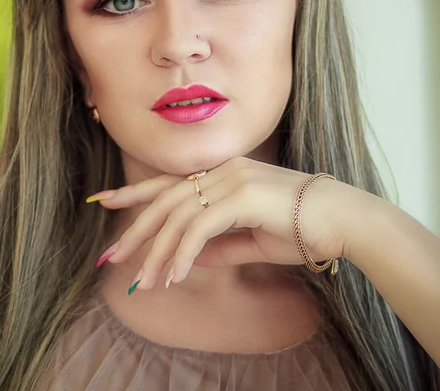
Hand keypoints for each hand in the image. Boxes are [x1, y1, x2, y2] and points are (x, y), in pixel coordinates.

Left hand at [90, 157, 371, 289]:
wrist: (344, 221)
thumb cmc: (302, 228)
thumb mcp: (250, 239)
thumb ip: (218, 246)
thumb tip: (188, 258)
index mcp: (223, 174)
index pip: (169, 182)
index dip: (135, 192)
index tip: (106, 201)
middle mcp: (223, 170)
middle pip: (165, 198)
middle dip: (135, 228)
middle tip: (111, 255)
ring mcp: (232, 180)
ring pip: (178, 214)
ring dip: (158, 250)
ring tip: (144, 280)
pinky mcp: (242, 196)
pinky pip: (200, 227)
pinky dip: (184, 253)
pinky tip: (176, 277)